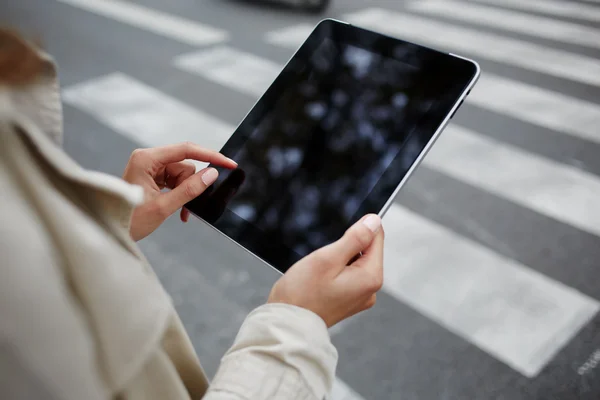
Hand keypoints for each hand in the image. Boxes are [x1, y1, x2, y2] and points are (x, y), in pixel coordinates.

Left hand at [122, 142, 236, 240]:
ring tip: (180, 211)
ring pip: (183, 175)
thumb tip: (212, 174)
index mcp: (146, 159)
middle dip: (191, 185)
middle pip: (185, 165)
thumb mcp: (164, 206)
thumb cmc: (129, 220)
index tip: (228, 163)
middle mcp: (148, 159)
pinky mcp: (153, 177)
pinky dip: (180, 195)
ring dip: (186, 193)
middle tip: (188, 205)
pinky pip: (176, 182)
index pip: (186, 150)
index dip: (210, 156)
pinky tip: (180, 209)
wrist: (111, 231)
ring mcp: (150, 168)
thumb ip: (190, 189)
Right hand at [268, 214, 383, 326]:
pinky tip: (321, 279)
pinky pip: (348, 275)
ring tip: (320, 272)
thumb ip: (355, 238)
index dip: (357, 229)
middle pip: (366, 250)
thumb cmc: (302, 293)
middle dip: (345, 247)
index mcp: (371, 277)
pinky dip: (335, 271)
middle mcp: (371, 289)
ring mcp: (361, 297)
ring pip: (355, 262)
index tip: (338, 238)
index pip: (377, 237)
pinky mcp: (350, 300)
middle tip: (324, 259)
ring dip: (339, 259)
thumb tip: (374, 221)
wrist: (288, 323)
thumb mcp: (328, 258)